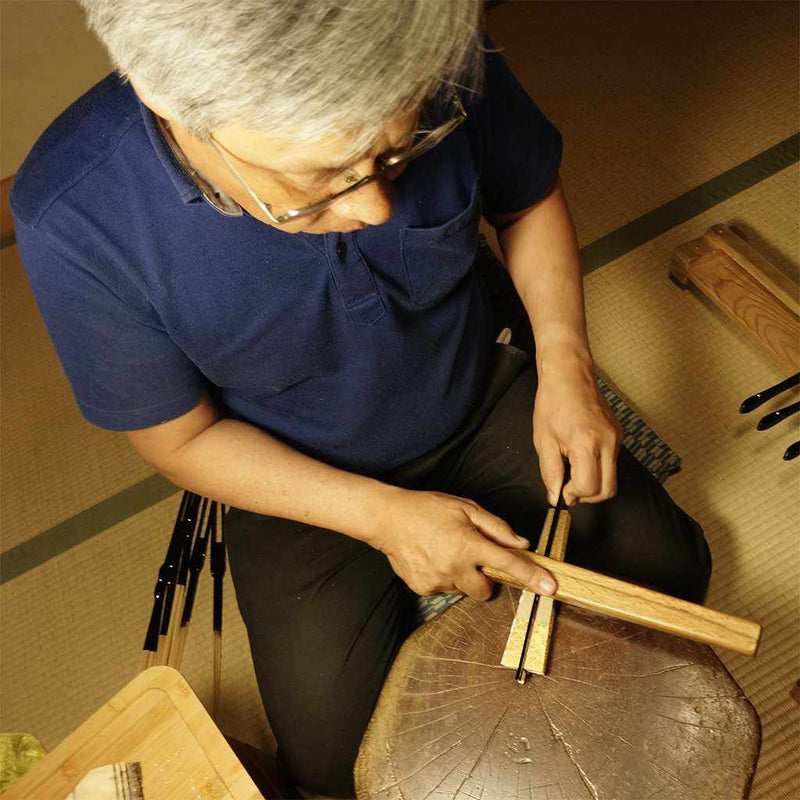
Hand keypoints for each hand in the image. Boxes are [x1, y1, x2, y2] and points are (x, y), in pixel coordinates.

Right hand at [372, 488, 556, 599]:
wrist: (387, 518)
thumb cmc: (427, 508)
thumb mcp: (465, 508)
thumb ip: (496, 528)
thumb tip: (521, 544)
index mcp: (468, 545)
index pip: (508, 564)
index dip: (532, 576)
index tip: (550, 587)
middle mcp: (454, 567)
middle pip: (486, 591)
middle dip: (487, 580)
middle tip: (474, 559)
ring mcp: (437, 581)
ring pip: (463, 590)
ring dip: (462, 576)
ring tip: (446, 552)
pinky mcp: (423, 588)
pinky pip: (444, 589)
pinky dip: (444, 577)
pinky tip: (432, 558)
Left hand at [533, 345, 621, 505]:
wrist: (569, 375)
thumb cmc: (553, 403)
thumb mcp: (543, 441)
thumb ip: (550, 473)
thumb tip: (555, 498)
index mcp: (586, 444)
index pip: (589, 487)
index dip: (573, 494)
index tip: (561, 489)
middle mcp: (608, 443)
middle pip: (608, 490)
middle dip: (587, 496)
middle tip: (568, 488)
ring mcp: (617, 438)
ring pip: (612, 477)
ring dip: (593, 482)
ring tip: (572, 467)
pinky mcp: (619, 434)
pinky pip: (612, 462)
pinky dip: (598, 468)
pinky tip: (580, 455)